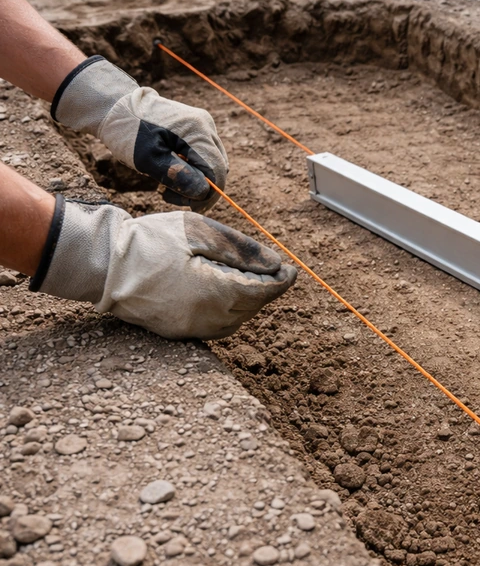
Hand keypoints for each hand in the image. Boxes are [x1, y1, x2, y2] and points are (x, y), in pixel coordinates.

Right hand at [30, 197, 296, 339]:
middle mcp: (206, 318)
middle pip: (252, 307)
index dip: (282, 280)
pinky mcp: (177, 333)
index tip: (291, 269)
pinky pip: (216, 327)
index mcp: (214, 291)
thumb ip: (241, 249)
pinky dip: (229, 312)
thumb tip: (277, 263)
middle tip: (272, 270)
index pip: (263, 291)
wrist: (102, 264)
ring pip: (237, 320)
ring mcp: (190, 329)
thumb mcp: (199, 232)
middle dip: (266, 289)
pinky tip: (224, 292)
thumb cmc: (150, 241)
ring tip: (248, 278)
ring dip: (249, 302)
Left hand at [51, 56, 226, 212]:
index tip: (183, 204)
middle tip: (170, 195)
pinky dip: (195, 169)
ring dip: (197, 180)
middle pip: (218, 168)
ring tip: (169, 182)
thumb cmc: (128, 133)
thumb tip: (203, 192)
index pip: (216, 171)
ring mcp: (205, 125)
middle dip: (200, 188)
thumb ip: (176, 175)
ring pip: (214, 163)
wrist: (116, 107)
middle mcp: (207, 126)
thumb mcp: (147, 158)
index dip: (206, 195)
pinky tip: (174, 169)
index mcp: (197, 131)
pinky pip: (206, 155)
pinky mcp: (199, 128)